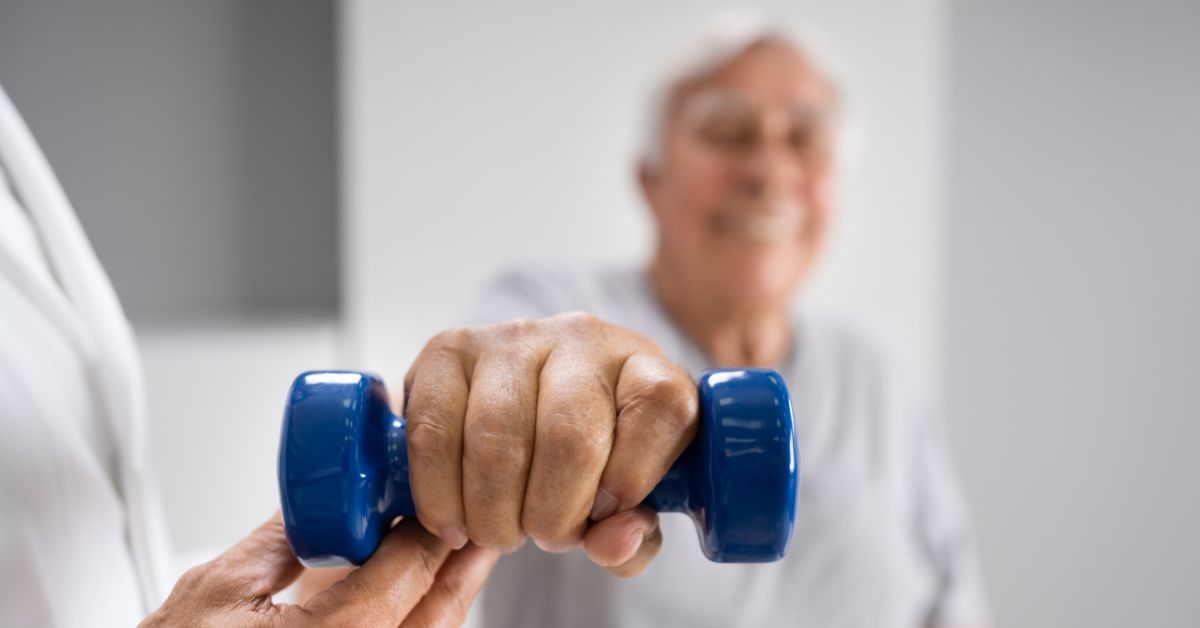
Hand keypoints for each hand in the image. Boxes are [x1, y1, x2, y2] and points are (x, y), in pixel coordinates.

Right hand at [140, 515, 497, 627]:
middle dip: (460, 559)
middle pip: (438, 611)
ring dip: (446, 593)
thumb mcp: (217, 589)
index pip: (408, 572)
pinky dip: (420, 621)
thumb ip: (282, 539)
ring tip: (457, 553)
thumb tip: (320, 498)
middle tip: (475, 519)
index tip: (438, 493)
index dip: (429, 525)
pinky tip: (419, 596)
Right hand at [404, 312, 698, 575]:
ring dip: (494, 514)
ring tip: (500, 532)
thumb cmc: (590, 466)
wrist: (525, 412)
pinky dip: (440, 495)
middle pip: (569, 437)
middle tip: (543, 537)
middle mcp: (582, 338)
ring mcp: (511, 338)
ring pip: (496, 440)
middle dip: (552, 515)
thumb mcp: (628, 506)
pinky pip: (433, 431)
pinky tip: (454, 520)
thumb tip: (613, 540)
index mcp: (645, 368)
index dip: (635, 474)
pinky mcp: (448, 349)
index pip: (661, 404)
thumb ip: (633, 538)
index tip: (609, 513)